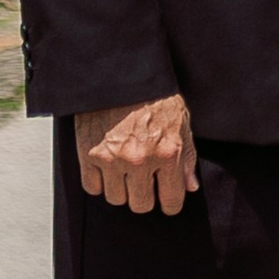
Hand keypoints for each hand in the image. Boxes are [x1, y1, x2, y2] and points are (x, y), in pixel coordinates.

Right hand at [74, 96, 197, 214]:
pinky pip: (92, 187)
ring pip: (116, 199)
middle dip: (145, 197)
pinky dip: (99, 181)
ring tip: (124, 170)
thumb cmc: (154, 95)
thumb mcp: (181, 121)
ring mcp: (112, 159)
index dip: (170, 203)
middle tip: (144, 183)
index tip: (166, 201)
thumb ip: (187, 157)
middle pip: (141, 205)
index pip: (171, 200)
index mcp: (167, 152)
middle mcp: (140, 160)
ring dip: (121, 189)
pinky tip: (107, 168)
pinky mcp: (88, 153)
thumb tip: (189, 187)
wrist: (121, 73)